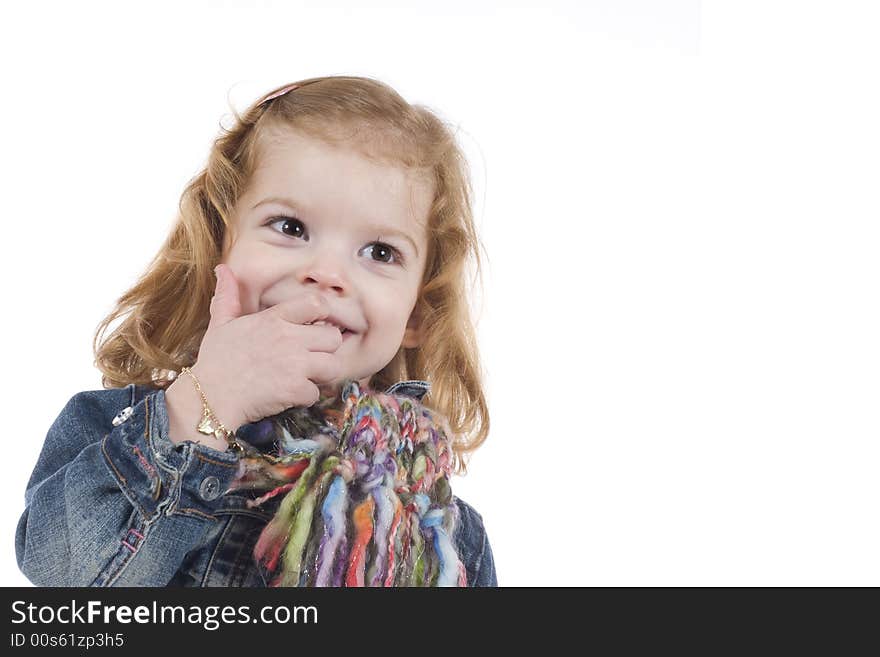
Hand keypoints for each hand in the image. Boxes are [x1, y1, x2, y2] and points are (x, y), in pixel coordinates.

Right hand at [189, 263, 344, 430]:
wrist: (209, 397)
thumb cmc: (215, 361)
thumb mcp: (220, 323)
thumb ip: (228, 296)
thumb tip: (223, 269)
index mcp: (274, 319)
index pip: (317, 304)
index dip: (323, 315)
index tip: (314, 327)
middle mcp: (289, 338)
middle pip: (334, 337)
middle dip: (327, 348)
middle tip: (312, 357)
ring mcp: (294, 364)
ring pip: (334, 365)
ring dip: (322, 374)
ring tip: (306, 377)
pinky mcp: (295, 389)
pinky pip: (316, 393)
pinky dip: (305, 397)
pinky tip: (289, 395)